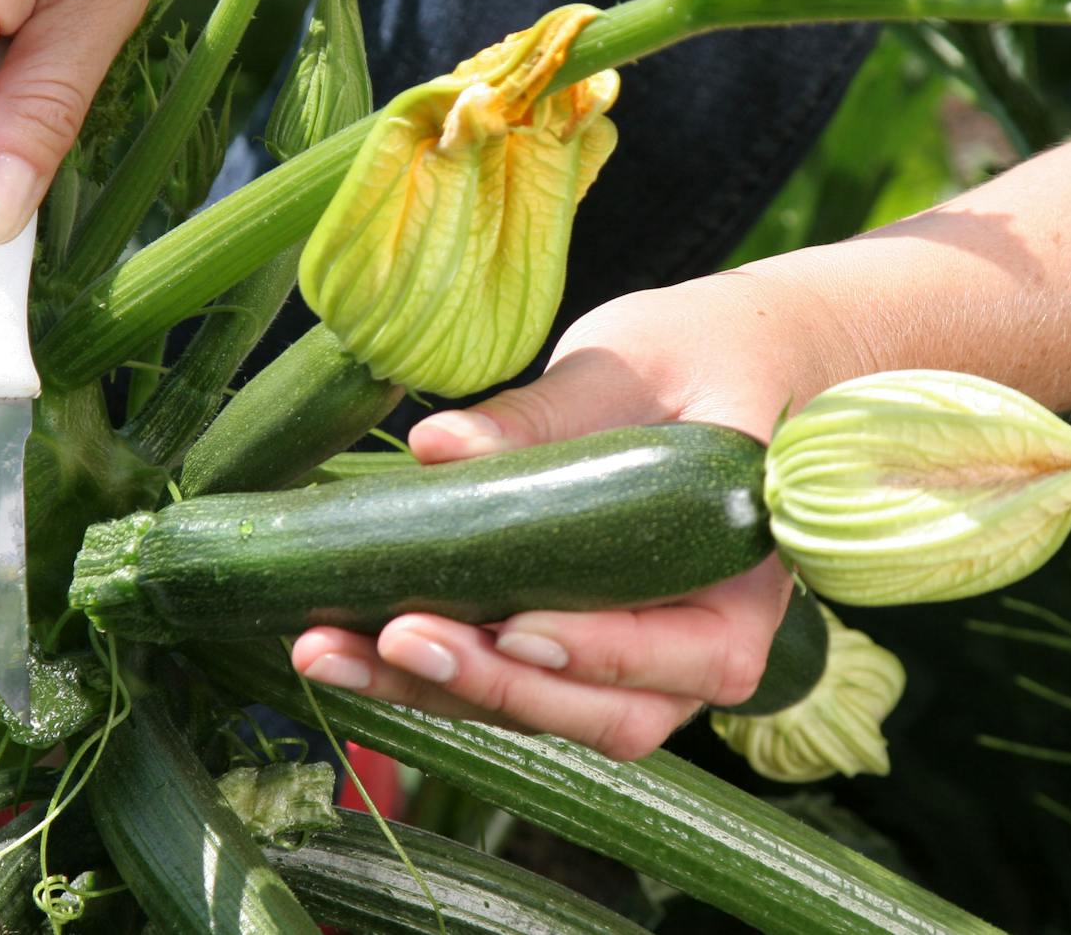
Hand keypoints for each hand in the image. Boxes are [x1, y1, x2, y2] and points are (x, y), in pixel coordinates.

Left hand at [290, 269, 853, 759]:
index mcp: (747, 582)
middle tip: (392, 639)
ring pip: (539, 714)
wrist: (719, 365)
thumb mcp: (631, 368)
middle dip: (490, 686)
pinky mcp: (570, 651)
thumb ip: (544, 416)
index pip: (686, 652)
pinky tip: (339, 640)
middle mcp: (700, 647)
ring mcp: (634, 663)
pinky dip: (421, 673)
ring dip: (430, 691)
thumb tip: (436, 446)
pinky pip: (502, 683)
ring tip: (323, 650)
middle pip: (605, 713)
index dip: (597, 653)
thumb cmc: (701, 356)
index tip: (513, 627)